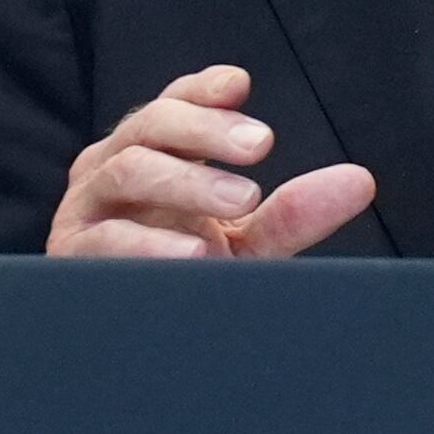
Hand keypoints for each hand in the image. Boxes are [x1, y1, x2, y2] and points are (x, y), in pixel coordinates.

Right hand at [47, 66, 377, 258]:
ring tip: (240, 200)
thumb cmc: (190, 279)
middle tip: (261, 145)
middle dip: (205, 129)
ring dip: (186, 180)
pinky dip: (147, 245)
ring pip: (126, 169)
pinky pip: (104, 241)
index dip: (201, 90)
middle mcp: (112, 171)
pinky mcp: (73, 257)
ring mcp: (87, 210)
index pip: (172, 104)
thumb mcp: (247, 243)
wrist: (140, 348)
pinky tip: (192, 253)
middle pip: (149, 125)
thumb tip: (360, 181)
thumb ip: (293, 213)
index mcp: (151, 155)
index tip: (240, 85)